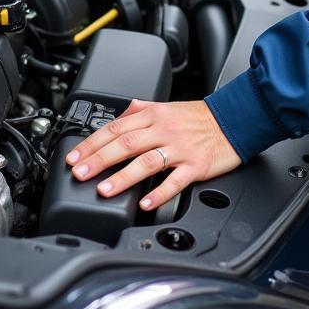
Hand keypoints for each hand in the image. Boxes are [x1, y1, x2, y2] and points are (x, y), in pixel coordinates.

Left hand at [66, 99, 241, 210]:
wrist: (234, 120)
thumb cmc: (199, 117)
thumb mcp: (167, 106)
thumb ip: (141, 109)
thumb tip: (120, 112)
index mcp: (153, 115)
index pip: (116, 128)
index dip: (92, 143)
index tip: (74, 157)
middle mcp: (164, 129)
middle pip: (126, 143)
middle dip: (99, 159)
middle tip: (80, 173)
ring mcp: (179, 148)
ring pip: (146, 161)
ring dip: (123, 176)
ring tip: (104, 189)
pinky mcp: (195, 165)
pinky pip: (175, 180)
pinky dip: (159, 192)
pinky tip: (144, 202)